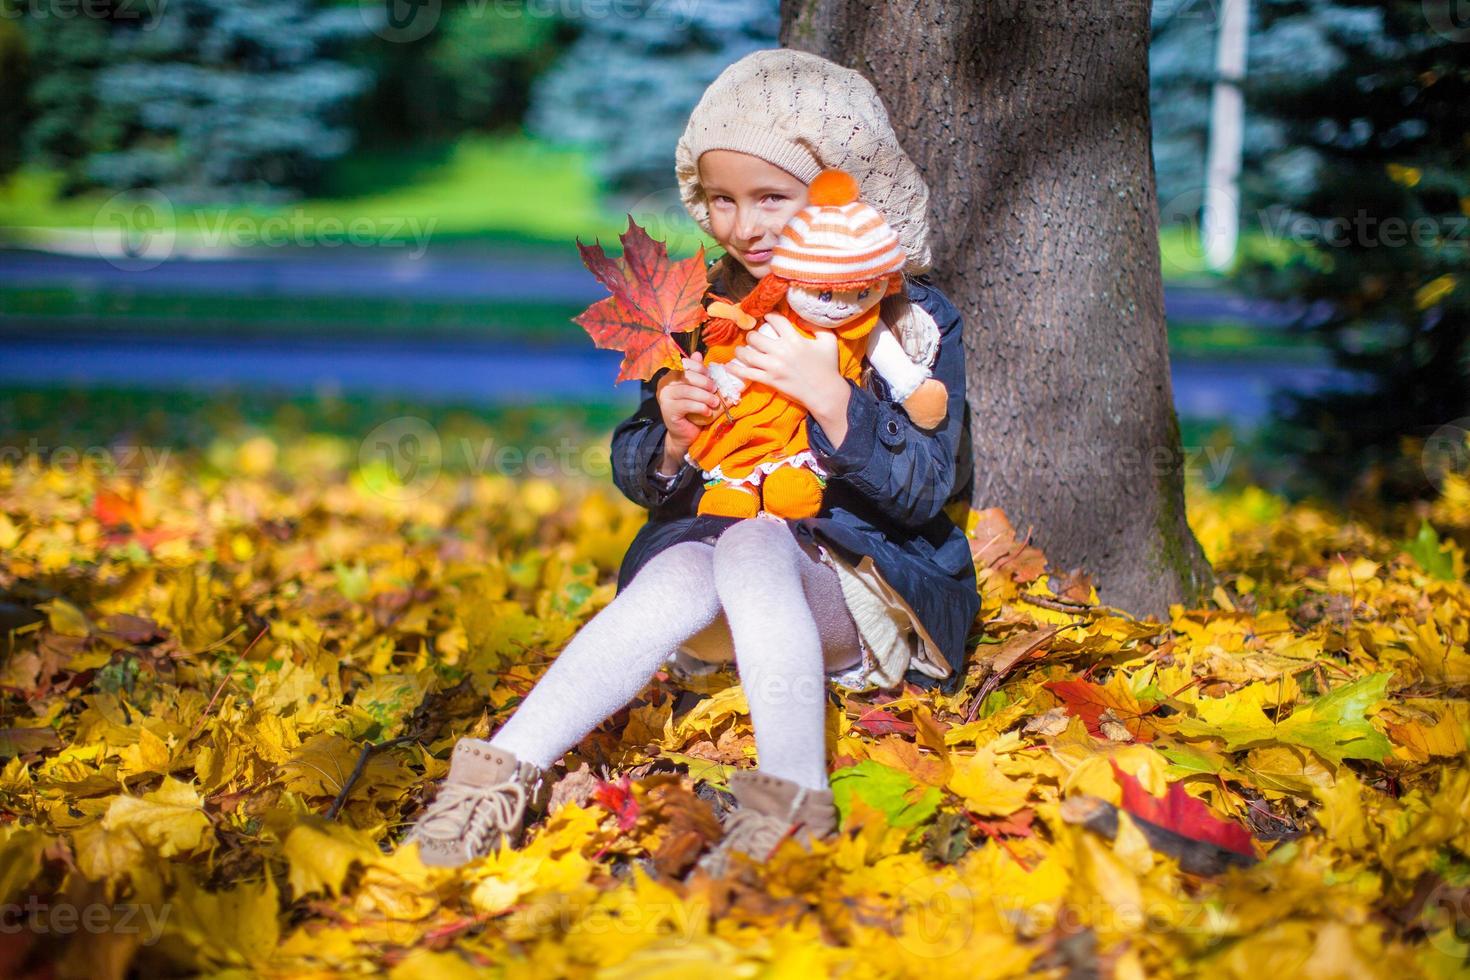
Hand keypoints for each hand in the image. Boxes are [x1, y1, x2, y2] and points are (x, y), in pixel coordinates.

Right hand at [655, 352, 721, 458]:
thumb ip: (698, 373)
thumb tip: (697, 353)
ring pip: (687, 391)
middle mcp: (665, 384)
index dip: (700, 368)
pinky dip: (700, 407)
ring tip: (715, 402)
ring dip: (704, 396)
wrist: (685, 434)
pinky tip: (707, 412)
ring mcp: (664, 397)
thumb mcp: (698, 390)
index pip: (685, 364)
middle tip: (716, 390)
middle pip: (686, 376)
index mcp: (671, 375)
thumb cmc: (693, 410)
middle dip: (704, 382)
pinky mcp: (668, 410)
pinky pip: (686, 405)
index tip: (712, 376)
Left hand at [723, 313, 846, 413]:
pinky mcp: (769, 380)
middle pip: (755, 336)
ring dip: (742, 350)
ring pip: (747, 353)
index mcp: (794, 339)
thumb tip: (799, 317)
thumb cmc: (828, 367)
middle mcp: (781, 351)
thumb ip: (815, 325)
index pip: (775, 320)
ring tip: (742, 349)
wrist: (825, 393)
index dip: (769, 316)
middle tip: (754, 337)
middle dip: (752, 334)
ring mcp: (773, 367)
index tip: (767, 318)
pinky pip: (747, 373)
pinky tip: (729, 365)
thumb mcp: (828, 341)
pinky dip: (736, 369)